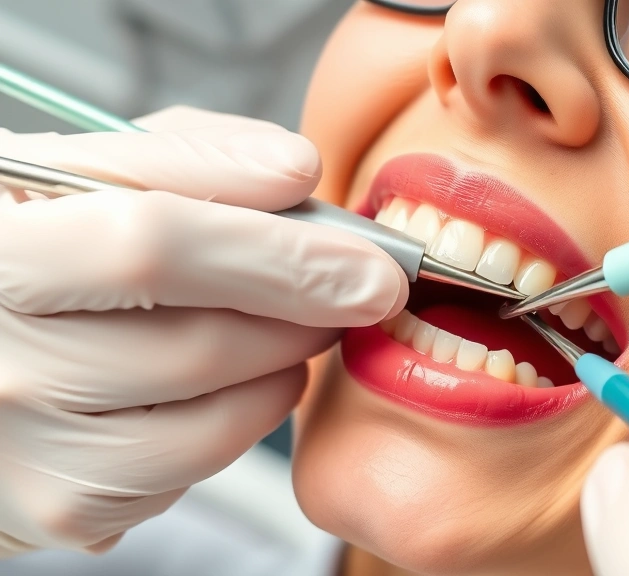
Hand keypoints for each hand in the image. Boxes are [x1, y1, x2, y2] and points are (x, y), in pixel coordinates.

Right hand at [0, 107, 407, 556]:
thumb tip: (294, 169)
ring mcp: (27, 441)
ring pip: (219, 414)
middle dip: (308, 313)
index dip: (280, 255)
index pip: (153, 247)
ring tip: (289, 322)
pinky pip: (204, 464)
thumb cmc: (48, 248)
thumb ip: (194, 153)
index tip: (372, 264)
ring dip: (287, 363)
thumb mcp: (94, 170)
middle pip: (203, 343)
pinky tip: (237, 376)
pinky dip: (249, 412)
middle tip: (357, 289)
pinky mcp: (67, 502)